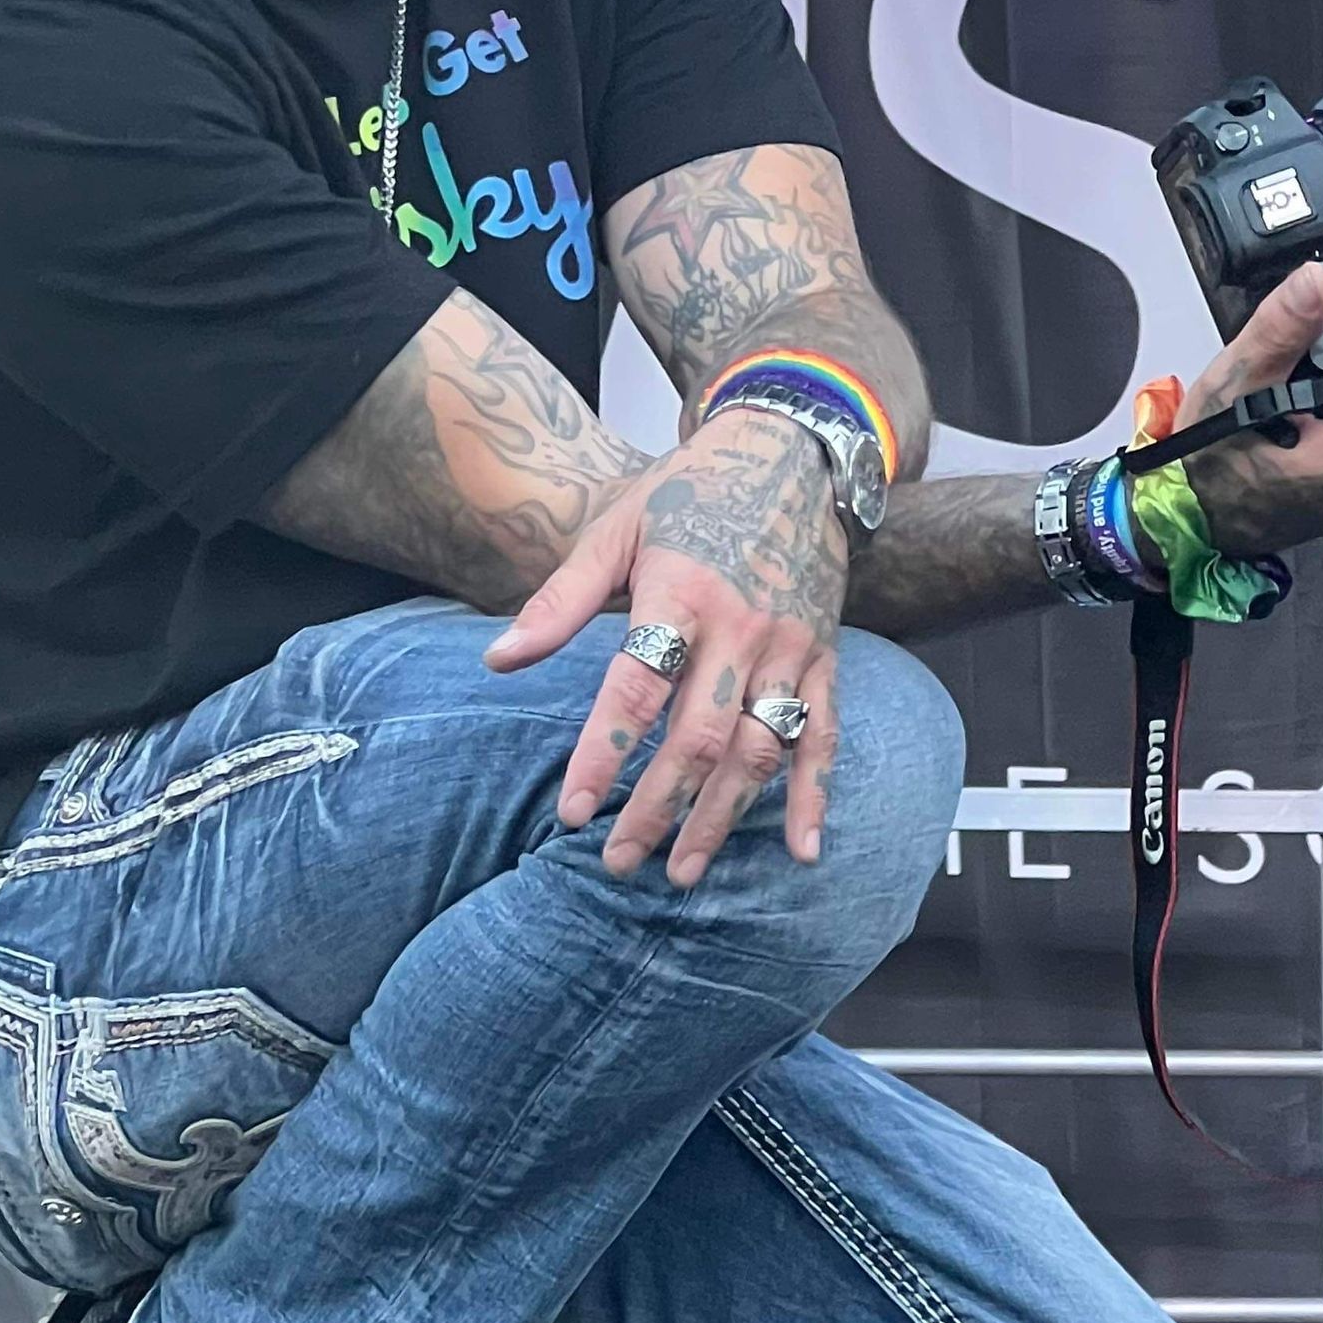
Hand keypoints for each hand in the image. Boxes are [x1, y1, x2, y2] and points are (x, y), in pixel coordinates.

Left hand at [483, 410, 846, 882]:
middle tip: (619, 862)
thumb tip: (497, 661)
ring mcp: (790, 648)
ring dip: (723, 817)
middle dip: (658, 807)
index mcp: (683, 592)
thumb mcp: (616, 530)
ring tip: (683, 871)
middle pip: (699, 736)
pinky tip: (802, 852)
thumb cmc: (691, 490)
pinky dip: (815, 796)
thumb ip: (559, 601)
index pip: (638, 688)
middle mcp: (742, 628)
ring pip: (758, 749)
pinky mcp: (825, 657)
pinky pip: (823, 736)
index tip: (574, 812)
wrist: (791, 451)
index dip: (603, 754)